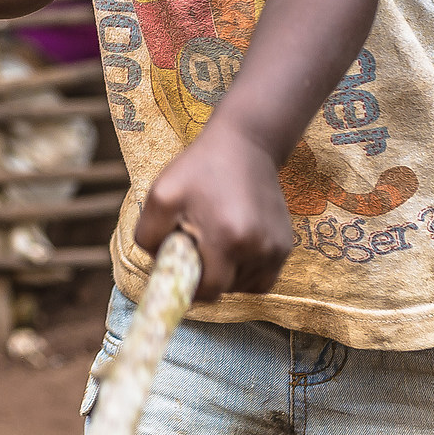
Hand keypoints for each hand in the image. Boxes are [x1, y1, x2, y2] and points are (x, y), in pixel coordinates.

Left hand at [131, 131, 295, 302]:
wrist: (246, 144)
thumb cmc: (199, 168)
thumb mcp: (161, 194)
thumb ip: (148, 235)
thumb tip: (158, 265)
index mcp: (228, 237)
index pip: (209, 290)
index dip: (190, 286)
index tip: (181, 268)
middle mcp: (258, 247)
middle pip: (226, 289)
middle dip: (207, 276)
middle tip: (197, 246)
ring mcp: (276, 248)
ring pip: (245, 286)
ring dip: (227, 274)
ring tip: (216, 241)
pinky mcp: (285, 245)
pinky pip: (263, 278)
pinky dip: (245, 271)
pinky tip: (233, 245)